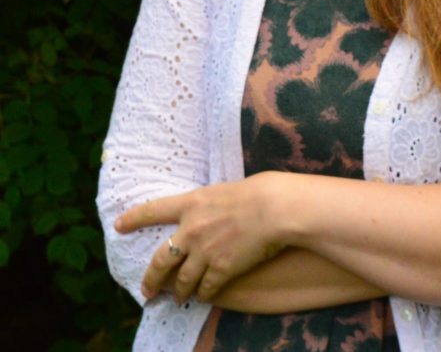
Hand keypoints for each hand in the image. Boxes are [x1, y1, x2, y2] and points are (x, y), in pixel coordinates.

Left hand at [115, 174, 285, 303]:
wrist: (274, 208)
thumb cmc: (256, 193)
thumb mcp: (222, 191)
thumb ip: (206, 206)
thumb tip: (203, 215)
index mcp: (191, 203)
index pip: (153, 210)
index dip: (133, 218)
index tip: (118, 226)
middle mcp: (192, 229)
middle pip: (161, 260)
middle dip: (151, 278)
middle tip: (146, 290)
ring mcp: (204, 251)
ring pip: (182, 280)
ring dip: (178, 291)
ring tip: (177, 297)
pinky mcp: (221, 268)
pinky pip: (205, 288)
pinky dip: (203, 293)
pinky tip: (203, 295)